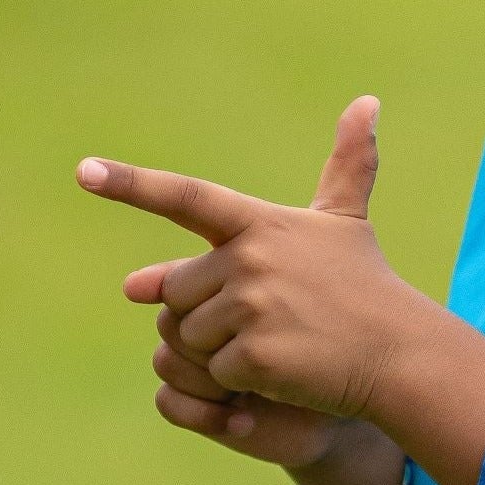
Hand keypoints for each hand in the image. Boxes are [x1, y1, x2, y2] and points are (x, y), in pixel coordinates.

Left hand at [77, 97, 484, 484]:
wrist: (400, 355)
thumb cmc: (368, 288)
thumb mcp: (348, 222)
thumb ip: (348, 163)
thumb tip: (367, 101)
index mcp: (259, 223)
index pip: (186, 197)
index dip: (132, 184)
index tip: (84, 171)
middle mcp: (250, 258)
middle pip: (177, 293)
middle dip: (207, 313)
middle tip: (266, 319)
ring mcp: (253, 307)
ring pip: (190, 336)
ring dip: (223, 350)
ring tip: (278, 343)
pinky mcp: (255, 354)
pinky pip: (216, 373)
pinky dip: (242, 383)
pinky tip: (281, 373)